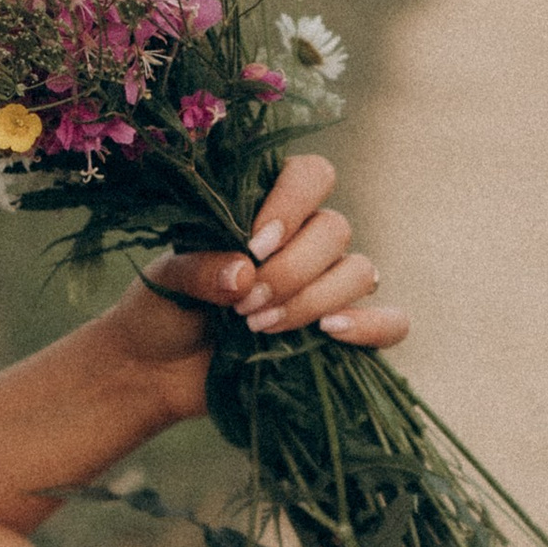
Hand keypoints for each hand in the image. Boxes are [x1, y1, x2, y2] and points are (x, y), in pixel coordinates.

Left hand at [112, 154, 410, 384]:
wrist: (156, 371)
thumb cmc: (161, 310)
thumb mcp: (166, 280)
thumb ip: (201, 268)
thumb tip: (244, 274)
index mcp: (268, 207)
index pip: (312, 175)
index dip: (292, 205)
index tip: (254, 246)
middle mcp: (306, 239)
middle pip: (336, 230)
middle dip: (290, 271)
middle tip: (243, 306)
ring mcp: (327, 286)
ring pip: (360, 272)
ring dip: (312, 300)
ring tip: (259, 327)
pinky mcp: (342, 333)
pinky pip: (391, 322)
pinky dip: (371, 325)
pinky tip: (331, 333)